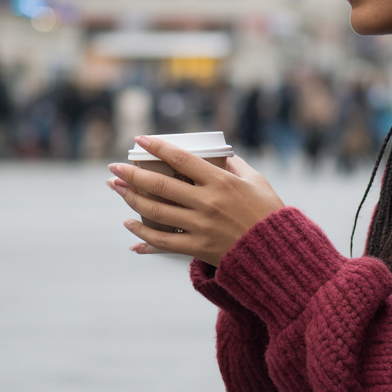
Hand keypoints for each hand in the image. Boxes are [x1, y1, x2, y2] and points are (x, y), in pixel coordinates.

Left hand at [106, 136, 284, 266]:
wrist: (276, 252)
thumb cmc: (269, 213)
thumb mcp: (257, 182)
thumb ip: (236, 166)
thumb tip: (221, 154)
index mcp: (221, 181)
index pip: (180, 159)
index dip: (157, 147)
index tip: (140, 140)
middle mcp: (206, 202)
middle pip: (160, 185)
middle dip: (132, 174)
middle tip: (115, 167)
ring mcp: (200, 226)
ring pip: (156, 211)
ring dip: (131, 198)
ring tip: (117, 188)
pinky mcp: (197, 246)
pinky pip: (162, 241)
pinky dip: (142, 234)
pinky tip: (129, 224)